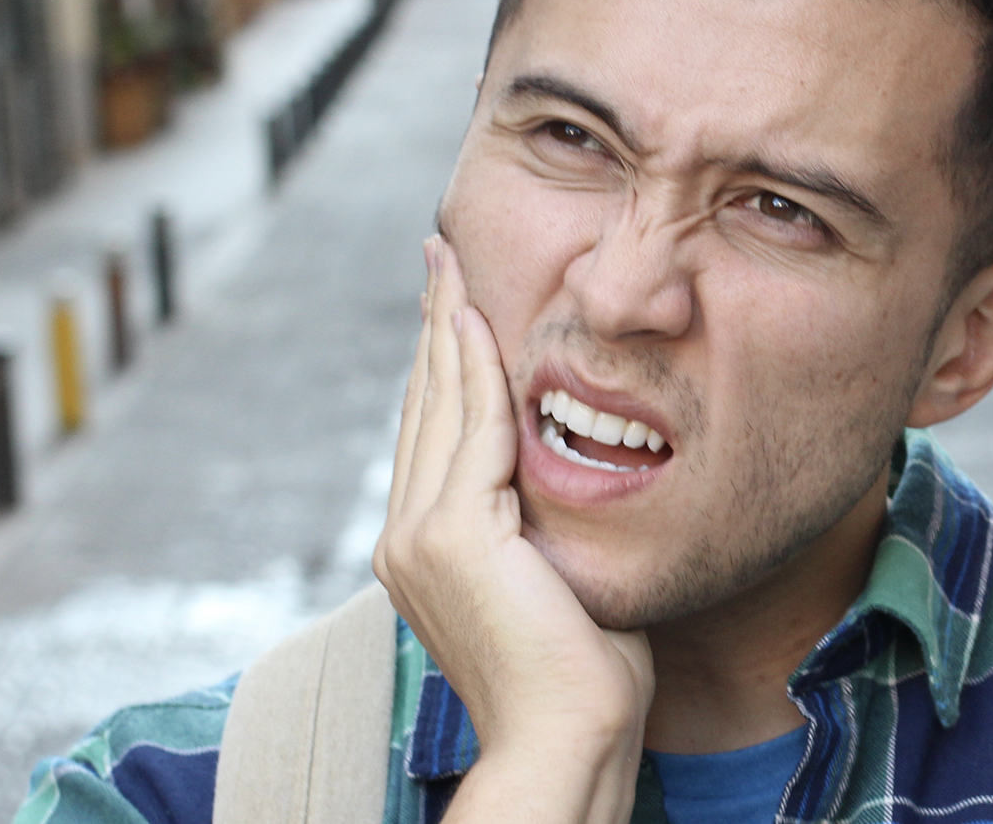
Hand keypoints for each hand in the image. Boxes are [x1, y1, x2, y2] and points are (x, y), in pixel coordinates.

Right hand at [373, 236, 653, 823]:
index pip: (434, 433)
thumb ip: (544, 526)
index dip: (442, 363)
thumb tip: (570, 478)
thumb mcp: (558, 579)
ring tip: (451, 265)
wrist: (569, 736)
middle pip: (423, 403)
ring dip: (448, 325)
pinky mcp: (454, 534)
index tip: (452, 306)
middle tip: (440, 257)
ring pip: (440, 404)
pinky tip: (481, 319)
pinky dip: (478, 367)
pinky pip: (473, 427)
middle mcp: (407, 538)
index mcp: (424, 550)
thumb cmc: (585, 673)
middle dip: (434, 324)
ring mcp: (422, 536)